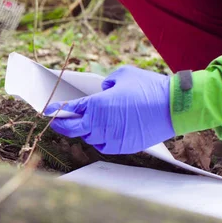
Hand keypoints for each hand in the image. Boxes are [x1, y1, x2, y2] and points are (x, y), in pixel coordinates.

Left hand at [44, 65, 174, 154]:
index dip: (56, 111)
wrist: (173, 107)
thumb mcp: (123, 75)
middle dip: (62, 125)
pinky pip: (104, 146)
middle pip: (73, 129)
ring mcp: (112, 138)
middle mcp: (101, 124)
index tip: (48, 111)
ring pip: (89, 138)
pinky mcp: (123, 147)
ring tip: (88, 123)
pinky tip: (105, 131)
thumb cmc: (148, 88)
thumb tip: (103, 90)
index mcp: (97, 105)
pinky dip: (101, 140)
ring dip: (86, 131)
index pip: (70, 110)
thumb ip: (107, 83)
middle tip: (57, 121)